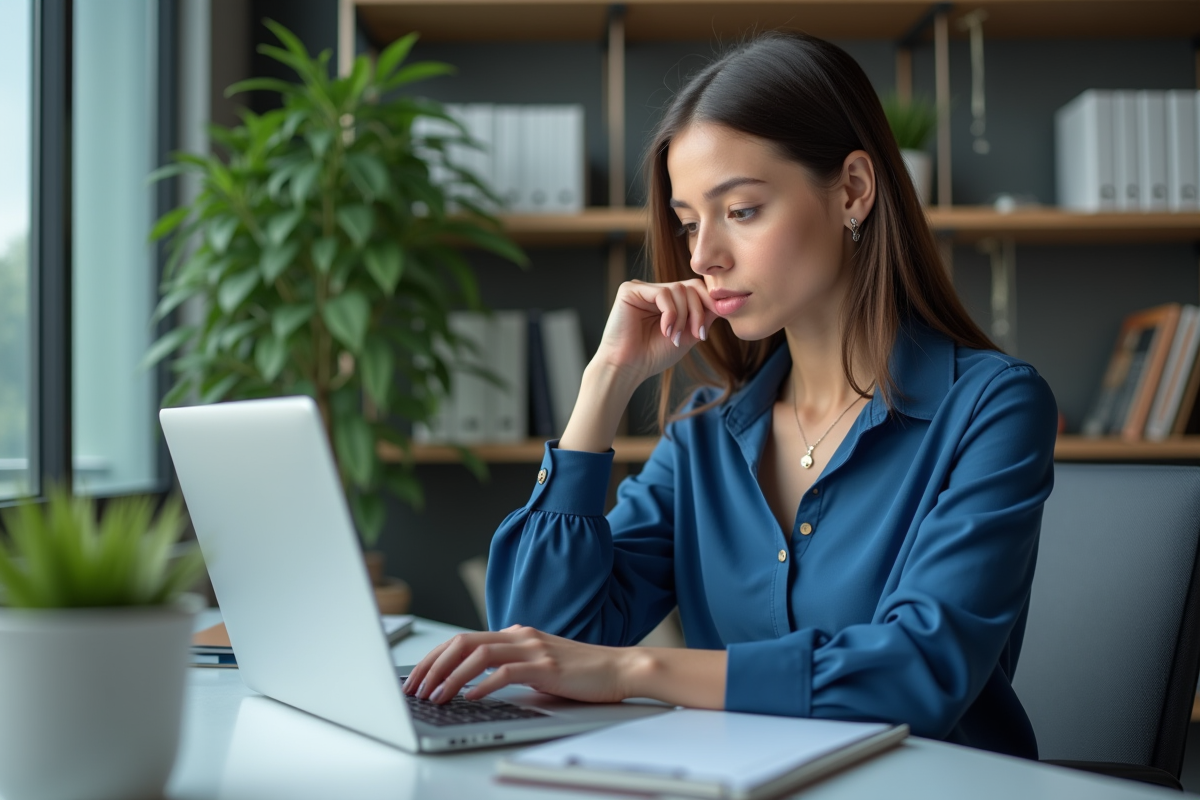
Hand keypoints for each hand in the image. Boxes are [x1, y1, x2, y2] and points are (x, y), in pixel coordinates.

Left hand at [402, 625, 637, 704]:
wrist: (619, 668)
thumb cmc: (581, 673)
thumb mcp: (538, 667)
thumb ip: (511, 669)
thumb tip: (475, 688)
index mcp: (515, 634)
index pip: (462, 640)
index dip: (434, 658)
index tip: (416, 678)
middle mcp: (520, 636)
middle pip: (462, 643)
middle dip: (432, 666)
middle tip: (413, 689)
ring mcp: (533, 648)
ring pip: (478, 655)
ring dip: (450, 678)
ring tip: (434, 696)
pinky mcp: (546, 666)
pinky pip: (506, 672)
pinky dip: (482, 685)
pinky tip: (469, 698)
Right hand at [594, 279, 718, 384]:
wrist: (628, 368)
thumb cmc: (653, 355)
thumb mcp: (687, 335)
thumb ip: (703, 317)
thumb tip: (723, 303)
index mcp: (668, 300)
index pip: (696, 289)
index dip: (708, 305)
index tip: (707, 331)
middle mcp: (655, 291)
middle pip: (691, 286)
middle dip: (698, 312)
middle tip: (696, 335)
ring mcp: (642, 288)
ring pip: (678, 290)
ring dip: (683, 317)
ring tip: (674, 337)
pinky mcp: (630, 290)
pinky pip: (662, 293)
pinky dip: (670, 313)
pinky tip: (665, 330)